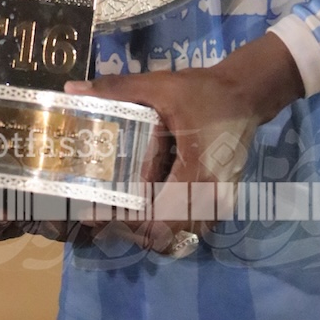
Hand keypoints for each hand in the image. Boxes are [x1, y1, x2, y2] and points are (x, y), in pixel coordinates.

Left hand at [64, 33, 304, 253]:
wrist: (246, 93)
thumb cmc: (204, 92)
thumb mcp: (160, 86)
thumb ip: (118, 88)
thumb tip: (74, 88)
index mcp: (195, 176)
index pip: (158, 221)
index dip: (125, 224)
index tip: (95, 215)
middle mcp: (208, 199)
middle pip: (166, 234)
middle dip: (132, 228)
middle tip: (102, 212)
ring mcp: (217, 203)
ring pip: (179, 232)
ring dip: (150, 227)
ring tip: (120, 209)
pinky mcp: (219, 199)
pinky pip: (189, 222)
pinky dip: (167, 219)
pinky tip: (146, 199)